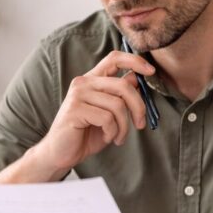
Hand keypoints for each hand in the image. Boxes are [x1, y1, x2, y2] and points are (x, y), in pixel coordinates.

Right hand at [32, 50, 154, 174]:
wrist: (61, 154)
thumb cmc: (86, 134)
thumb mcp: (109, 114)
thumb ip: (120, 96)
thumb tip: (137, 79)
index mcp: (92, 80)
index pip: (114, 58)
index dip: (135, 61)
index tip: (151, 71)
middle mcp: (83, 83)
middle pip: (123, 86)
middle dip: (139, 107)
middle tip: (141, 124)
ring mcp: (78, 95)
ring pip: (117, 105)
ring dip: (124, 126)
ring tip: (118, 137)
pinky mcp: (75, 110)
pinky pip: (107, 119)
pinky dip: (112, 132)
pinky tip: (107, 138)